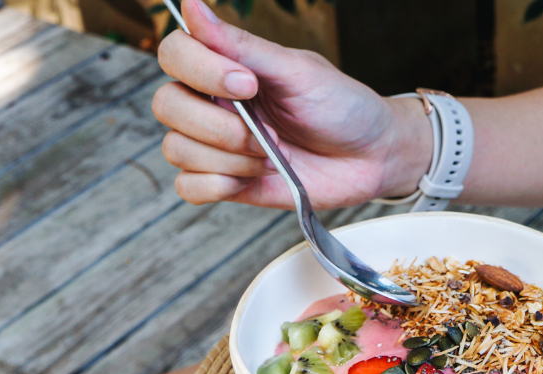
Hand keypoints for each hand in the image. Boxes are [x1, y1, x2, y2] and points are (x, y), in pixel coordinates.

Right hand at [152, 0, 430, 208]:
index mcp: (227, 67)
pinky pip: (188, 187)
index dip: (201, 70)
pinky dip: (214, 185)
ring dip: (228, 157)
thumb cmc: (343, 107)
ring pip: (177, 149)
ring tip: (271, 156)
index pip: (175, 54)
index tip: (248, 83)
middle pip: (167, 105)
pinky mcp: (230, 183)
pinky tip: (249, 178)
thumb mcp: (298, 71)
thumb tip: (192, 3)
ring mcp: (219, 146)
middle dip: (218, 125)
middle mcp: (215, 104)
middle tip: (265, 132)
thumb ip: (243, 44)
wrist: (375, 157)